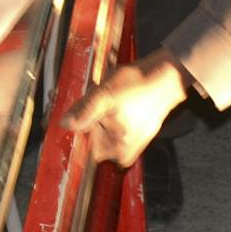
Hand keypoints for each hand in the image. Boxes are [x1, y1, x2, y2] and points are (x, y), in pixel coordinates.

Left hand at [66, 56, 187, 167]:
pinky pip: (113, 126)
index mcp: (116, 150)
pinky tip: (115, 99)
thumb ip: (84, 112)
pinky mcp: (136, 134)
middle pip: (91, 137)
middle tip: (95, 99)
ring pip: (101, 130)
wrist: (166, 77)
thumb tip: (64, 124)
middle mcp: (123, 154)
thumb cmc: (138, 85)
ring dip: (97, 113)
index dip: (75, 129)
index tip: (74, 114)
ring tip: (108, 97)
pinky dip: (109, 113)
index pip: (83, 148)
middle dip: (88, 118)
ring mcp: (131, 144)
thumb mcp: (104, 95)